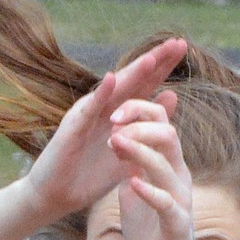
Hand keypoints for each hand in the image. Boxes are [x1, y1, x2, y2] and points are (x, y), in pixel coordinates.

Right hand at [25, 38, 184, 221]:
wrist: (56, 197)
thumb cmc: (89, 176)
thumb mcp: (128, 149)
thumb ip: (149, 123)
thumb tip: (173, 95)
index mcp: (118, 112)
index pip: (144, 84)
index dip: (162, 66)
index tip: (183, 46)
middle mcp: (103, 107)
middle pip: (132, 80)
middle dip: (154, 61)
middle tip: (178, 43)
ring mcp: (86, 115)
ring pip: (113, 91)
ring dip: (131, 74)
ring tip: (151, 59)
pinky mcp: (72, 130)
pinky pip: (88, 111)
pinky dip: (99, 95)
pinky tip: (110, 80)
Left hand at [107, 97, 197, 239]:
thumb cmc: (152, 230)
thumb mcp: (134, 190)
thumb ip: (129, 166)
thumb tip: (117, 139)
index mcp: (167, 164)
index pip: (159, 122)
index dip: (136, 112)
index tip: (110, 116)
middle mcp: (178, 175)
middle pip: (167, 132)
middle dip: (139, 121)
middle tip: (112, 124)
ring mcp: (179, 198)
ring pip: (165, 163)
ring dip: (139, 150)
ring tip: (115, 143)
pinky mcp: (178, 223)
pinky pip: (166, 202)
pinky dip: (149, 191)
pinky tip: (132, 183)